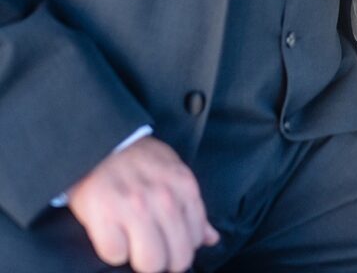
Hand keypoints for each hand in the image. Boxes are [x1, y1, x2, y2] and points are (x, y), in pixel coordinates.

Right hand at [68, 137, 219, 272]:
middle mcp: (163, 197)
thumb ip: (192, 207)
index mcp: (184, 186)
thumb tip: (212, 238)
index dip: (181, 248)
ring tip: (132, 243)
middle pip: (177, 259)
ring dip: (140, 259)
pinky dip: (113, 250)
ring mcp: (134, 207)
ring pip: (150, 263)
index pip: (196, 240)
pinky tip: (112, 232)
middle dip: (164, 261)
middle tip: (150, 249)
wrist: (100, 141)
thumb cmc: (139, 159)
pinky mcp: (104, 215)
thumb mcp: (173, 171)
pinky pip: (115, 256)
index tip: (168, 243)